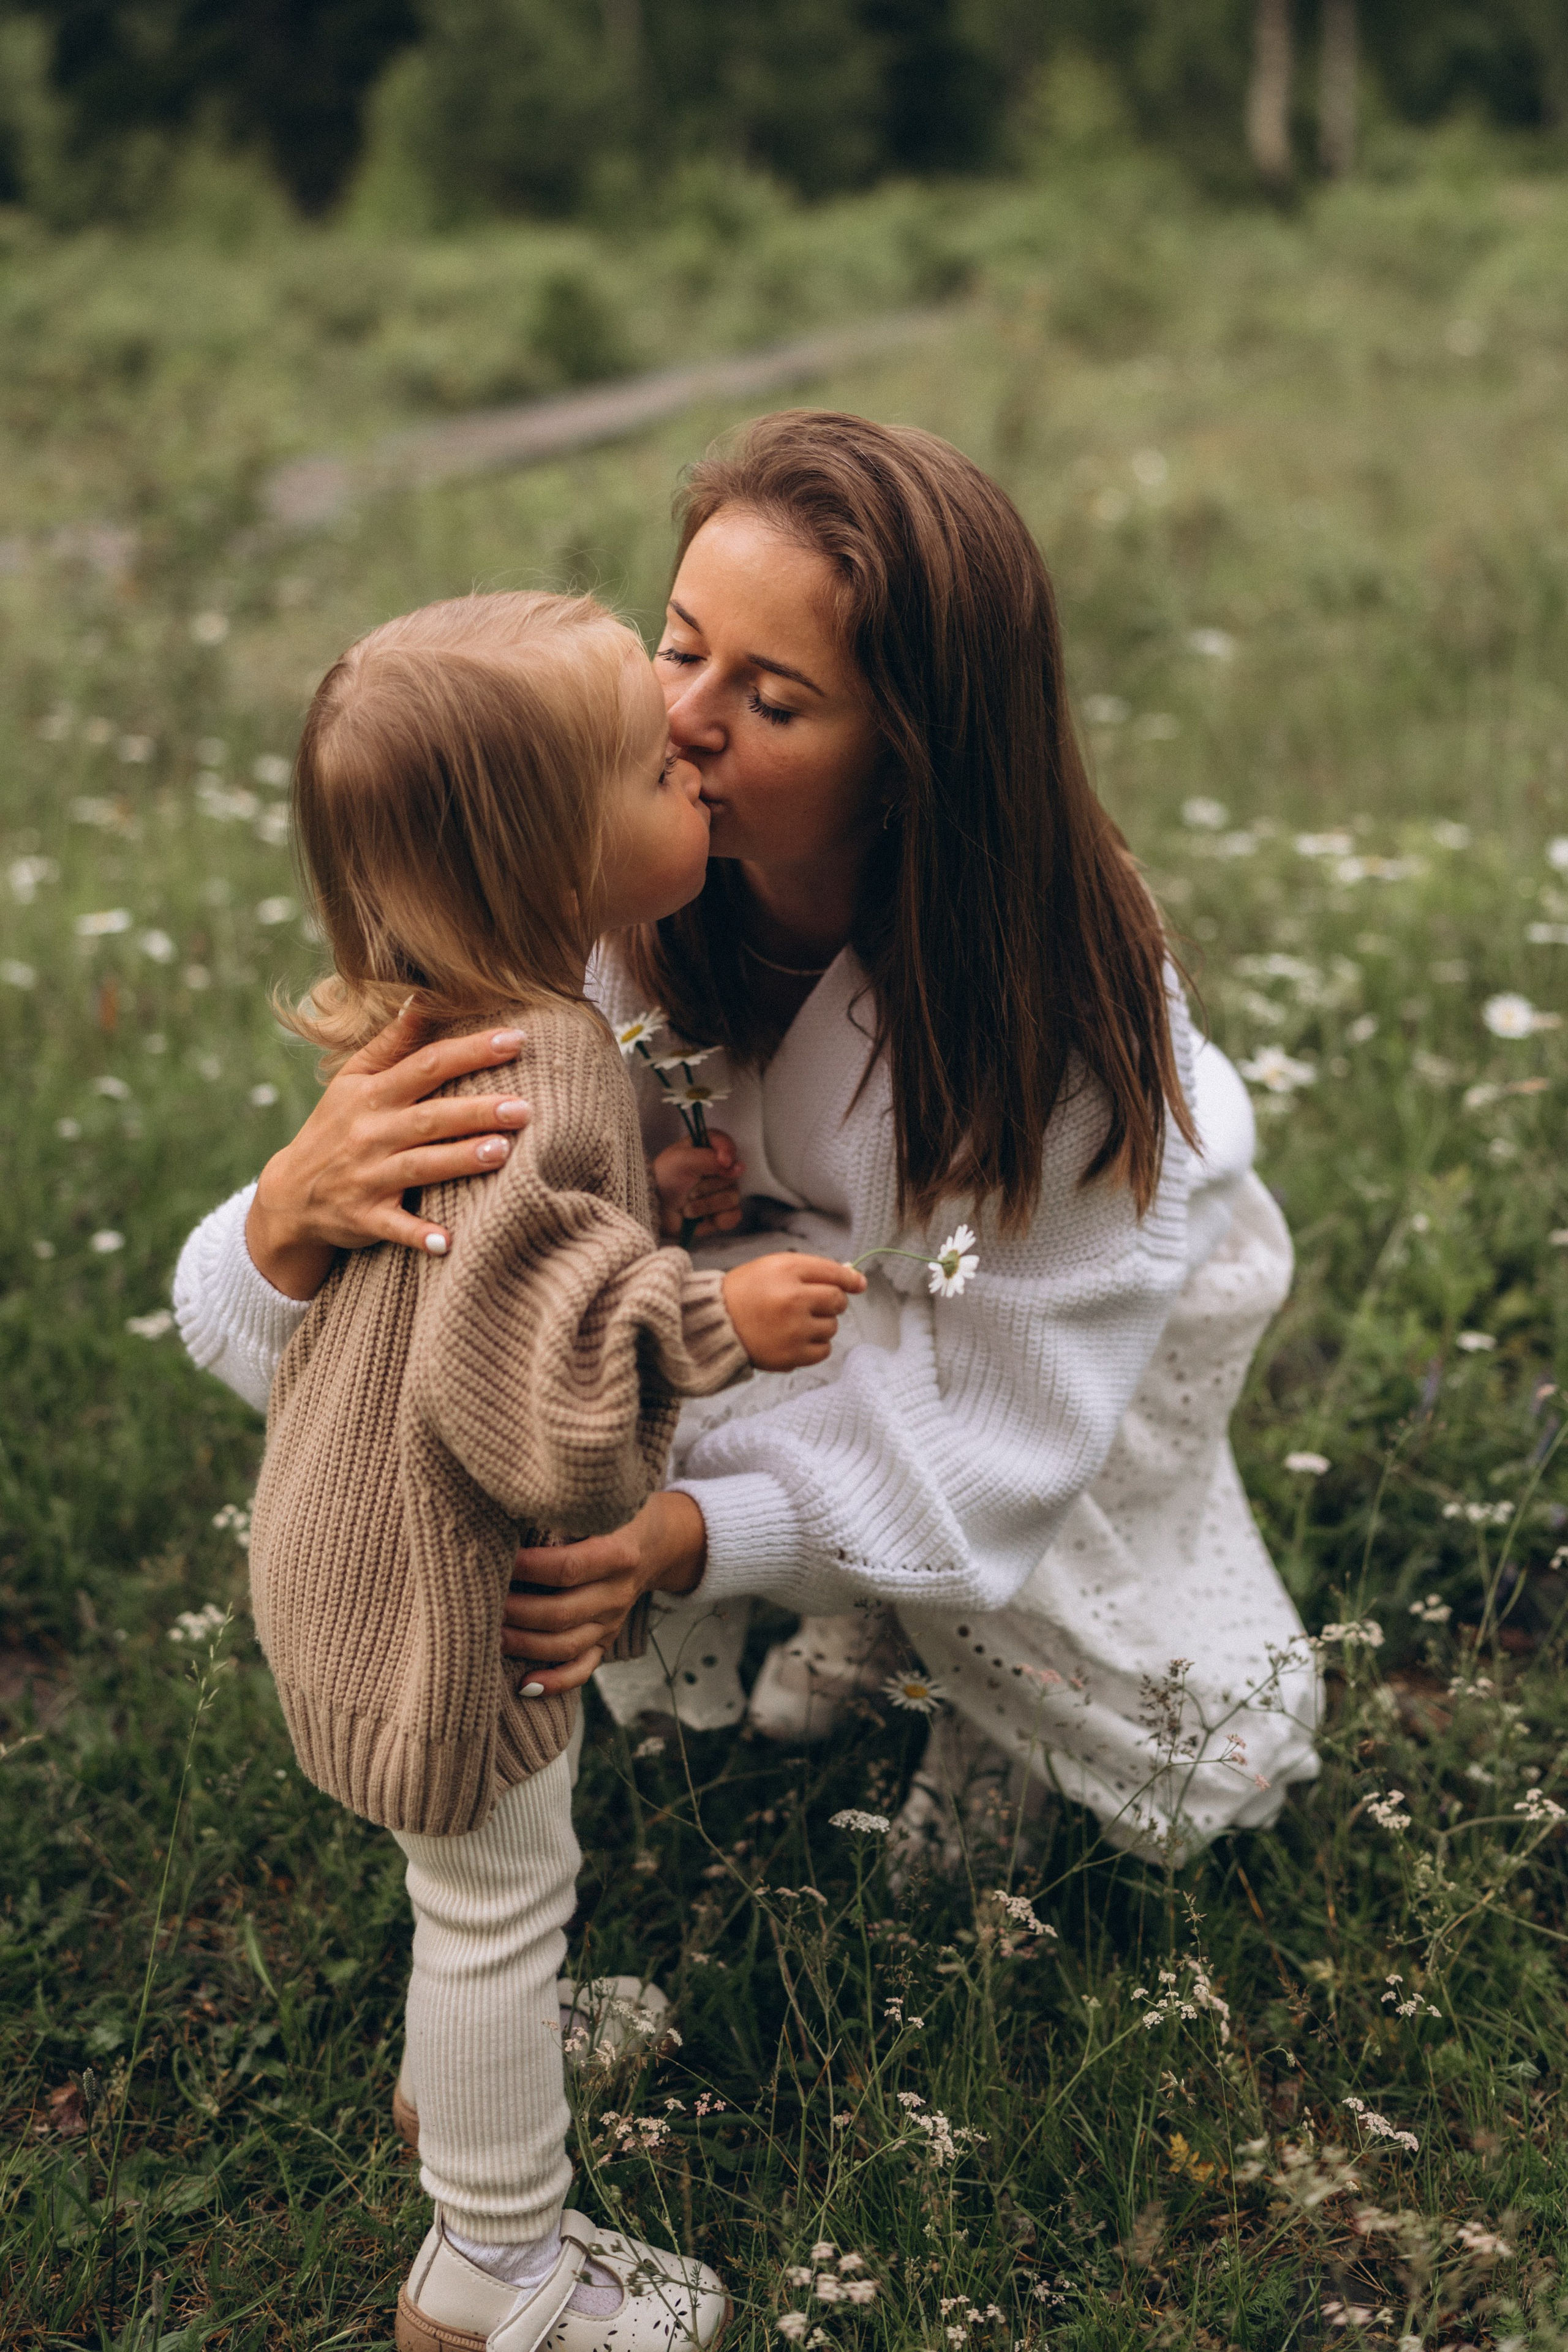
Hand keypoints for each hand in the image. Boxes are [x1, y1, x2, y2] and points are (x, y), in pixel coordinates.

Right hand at [245, 1000, 534, 1299]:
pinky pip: (394, 1227)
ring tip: (503, 1152)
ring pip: (418, 1166)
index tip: (516, 1039)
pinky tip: (449, 1242)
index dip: (470, 1051)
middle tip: (524, 1107)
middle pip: (429, 1116)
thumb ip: (392, 1042)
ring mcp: (366, 1177)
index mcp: (372, 1094)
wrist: (290, 1195)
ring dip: (459, 1160)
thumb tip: (425, 995)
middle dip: (476, 1110)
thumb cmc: (336, 1127)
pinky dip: (419, 1236)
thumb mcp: (353, 1080)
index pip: (426, 1065)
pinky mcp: (364, 1218)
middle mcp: (370, 1133)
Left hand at [501, 1490, 707, 1692]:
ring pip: (567, 1645)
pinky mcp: (606, 1640)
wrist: (656, 1541)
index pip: (568, 1567)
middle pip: (562, 1613)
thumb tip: (511, 1510)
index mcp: (618, 1553)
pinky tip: (524, 1684)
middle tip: (479, 1606)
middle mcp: (617, 1592)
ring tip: (490, 1637)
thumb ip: (566, 1507)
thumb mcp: (602, 1501)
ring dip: (525, 1645)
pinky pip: (583, 1669)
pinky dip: (554, 1682)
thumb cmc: (614, 1512)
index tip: (497, 1561)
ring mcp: (611, 1621)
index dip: (529, 1568)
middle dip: (517, 1613)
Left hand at [651, 1130, 743, 1240]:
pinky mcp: (722, 1213)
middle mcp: (718, 1169)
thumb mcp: (681, 1161)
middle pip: (732, 1175)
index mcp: (705, 1149)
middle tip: (689, 1190)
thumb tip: (737, 1167)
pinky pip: (734, 1216)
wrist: (654, 1212)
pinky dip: (719, 1219)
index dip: (728, 1151)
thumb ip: (709, 1158)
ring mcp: (722, 1192)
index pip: (726, 1143)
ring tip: (688, 1207)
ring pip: (732, 1197)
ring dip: (706, 1205)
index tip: (723, 1162)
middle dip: (708, 1186)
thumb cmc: (663, 1181)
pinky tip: (704, 1219)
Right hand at [721, 1252, 865, 1371]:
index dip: (850, 1279)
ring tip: (794, 1322)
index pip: (834, 1273)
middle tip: (811, 1302)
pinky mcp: (791, 1356)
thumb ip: (814, 1269)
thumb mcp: (774, 1266)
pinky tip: (796, 1338)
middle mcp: (793, 1300)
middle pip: (837, 1301)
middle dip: (831, 1301)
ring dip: (821, 1324)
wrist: (715, 1323)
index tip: (858, 1284)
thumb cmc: (747, 1291)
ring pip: (832, 1327)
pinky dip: (816, 1345)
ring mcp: (793, 1330)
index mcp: (787, 1271)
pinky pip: (824, 1350)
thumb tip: (856, 1280)